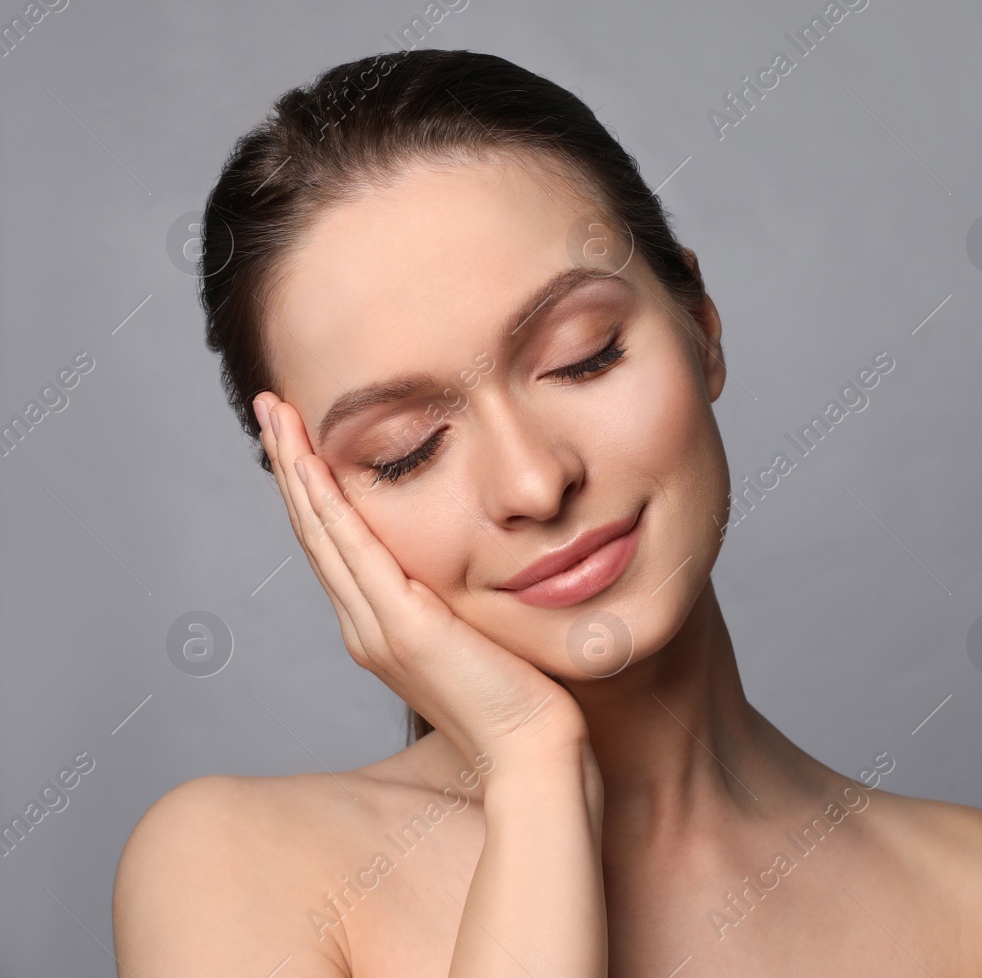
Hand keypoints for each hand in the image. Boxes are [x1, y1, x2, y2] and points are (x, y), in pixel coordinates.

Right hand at [252, 391, 594, 777]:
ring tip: (278, 415)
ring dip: (297, 470)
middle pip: (316, 531)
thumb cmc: (522, 700)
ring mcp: (377, 629)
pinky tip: (312, 465)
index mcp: (384, 628)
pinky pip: (355, 552)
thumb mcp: (483, 635)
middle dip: (292, 465)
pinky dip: (327, 505)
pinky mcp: (403, 629)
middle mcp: (367, 627)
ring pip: (323, 533)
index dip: (314, 490)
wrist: (532, 752)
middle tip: (272, 406)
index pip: (338, 545)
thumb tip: (476, 566)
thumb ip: (462, 603)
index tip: (302, 437)